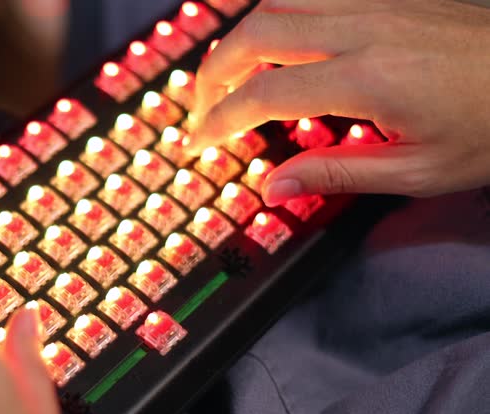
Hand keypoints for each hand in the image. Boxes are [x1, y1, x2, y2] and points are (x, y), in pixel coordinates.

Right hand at [187, 0, 489, 205]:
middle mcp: (365, 27)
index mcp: (367, 78)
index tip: (200, 141)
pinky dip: (276, 7)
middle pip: (255, 33)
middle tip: (201, 108)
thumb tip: (275, 189)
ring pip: (277, 0)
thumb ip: (336, 174)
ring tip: (225, 71)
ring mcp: (377, 0)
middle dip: (213, 72)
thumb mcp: (419, 170)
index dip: (220, 119)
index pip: (263, 94)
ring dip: (239, 35)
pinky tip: (268, 29)